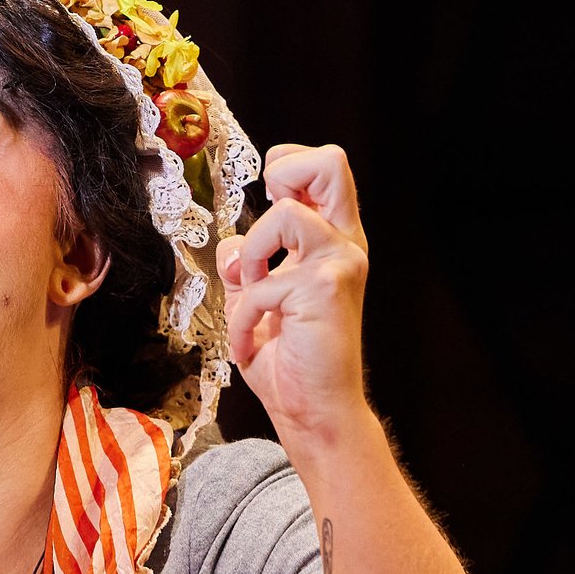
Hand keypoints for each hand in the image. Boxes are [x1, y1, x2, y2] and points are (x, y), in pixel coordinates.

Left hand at [216, 143, 370, 449]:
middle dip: (285, 174)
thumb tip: (231, 247)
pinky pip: (259, 282)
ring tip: (251, 294)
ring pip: (285, 212)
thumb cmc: (292, 364)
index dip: (286, 170)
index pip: (322, 168)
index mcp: (331, 241)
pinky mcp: (323, 287)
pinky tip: (251, 344)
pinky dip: (242, 317)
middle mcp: (343, 244)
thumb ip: (247, 267)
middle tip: (268, 228)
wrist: (313, 412)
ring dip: (251, 254)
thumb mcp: (257, 303)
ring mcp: (339, 262)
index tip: (266, 210)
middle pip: (331, 160)